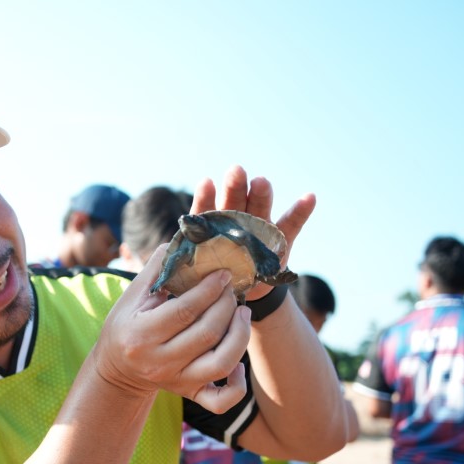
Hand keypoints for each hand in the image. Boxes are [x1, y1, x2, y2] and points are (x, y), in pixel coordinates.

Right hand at [95, 247, 250, 412]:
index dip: (209, 290)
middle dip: (226, 305)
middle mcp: (159, 362)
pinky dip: (238, 385)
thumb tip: (182, 242)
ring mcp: (176, 381)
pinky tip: (239, 363)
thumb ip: (156, 270)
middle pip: (207, 334)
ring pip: (221, 364)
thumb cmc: (126, 326)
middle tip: (232, 290)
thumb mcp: (131, 297)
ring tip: (243, 314)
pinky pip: (221, 400)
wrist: (118, 370)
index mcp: (141, 335)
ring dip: (240, 335)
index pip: (184, 310)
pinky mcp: (189, 394)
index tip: (223, 273)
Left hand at [190, 165, 315, 300]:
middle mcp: (236, 220)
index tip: (205, 182)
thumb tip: (154, 255)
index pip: (208, 208)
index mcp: (212, 226)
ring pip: (260, 207)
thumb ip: (184, 258)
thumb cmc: (211, 276)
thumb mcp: (194, 270)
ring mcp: (259, 227)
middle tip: (235, 171)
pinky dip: (301, 211)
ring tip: (261, 181)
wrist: (238, 291)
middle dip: (235, 186)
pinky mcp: (280, 239)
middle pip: (235, 201)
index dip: (206, 197)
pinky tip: (310, 197)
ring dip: (261, 194)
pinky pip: (292, 224)